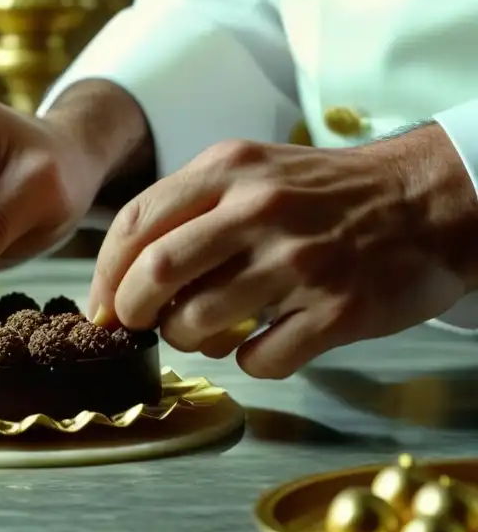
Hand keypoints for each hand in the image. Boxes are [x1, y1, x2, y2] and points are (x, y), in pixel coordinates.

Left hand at [88, 126, 477, 377]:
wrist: (428, 199)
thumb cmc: (324, 193)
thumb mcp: (252, 171)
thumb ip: (188, 211)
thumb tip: (122, 278)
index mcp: (230, 169)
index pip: (135, 222)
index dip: (104, 273)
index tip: (102, 303)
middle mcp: (260, 210)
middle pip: (155, 272)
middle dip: (131, 310)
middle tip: (136, 324)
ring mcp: (301, 261)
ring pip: (199, 322)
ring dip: (186, 339)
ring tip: (203, 331)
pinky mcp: (337, 310)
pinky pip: (258, 360)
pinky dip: (246, 362)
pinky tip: (261, 343)